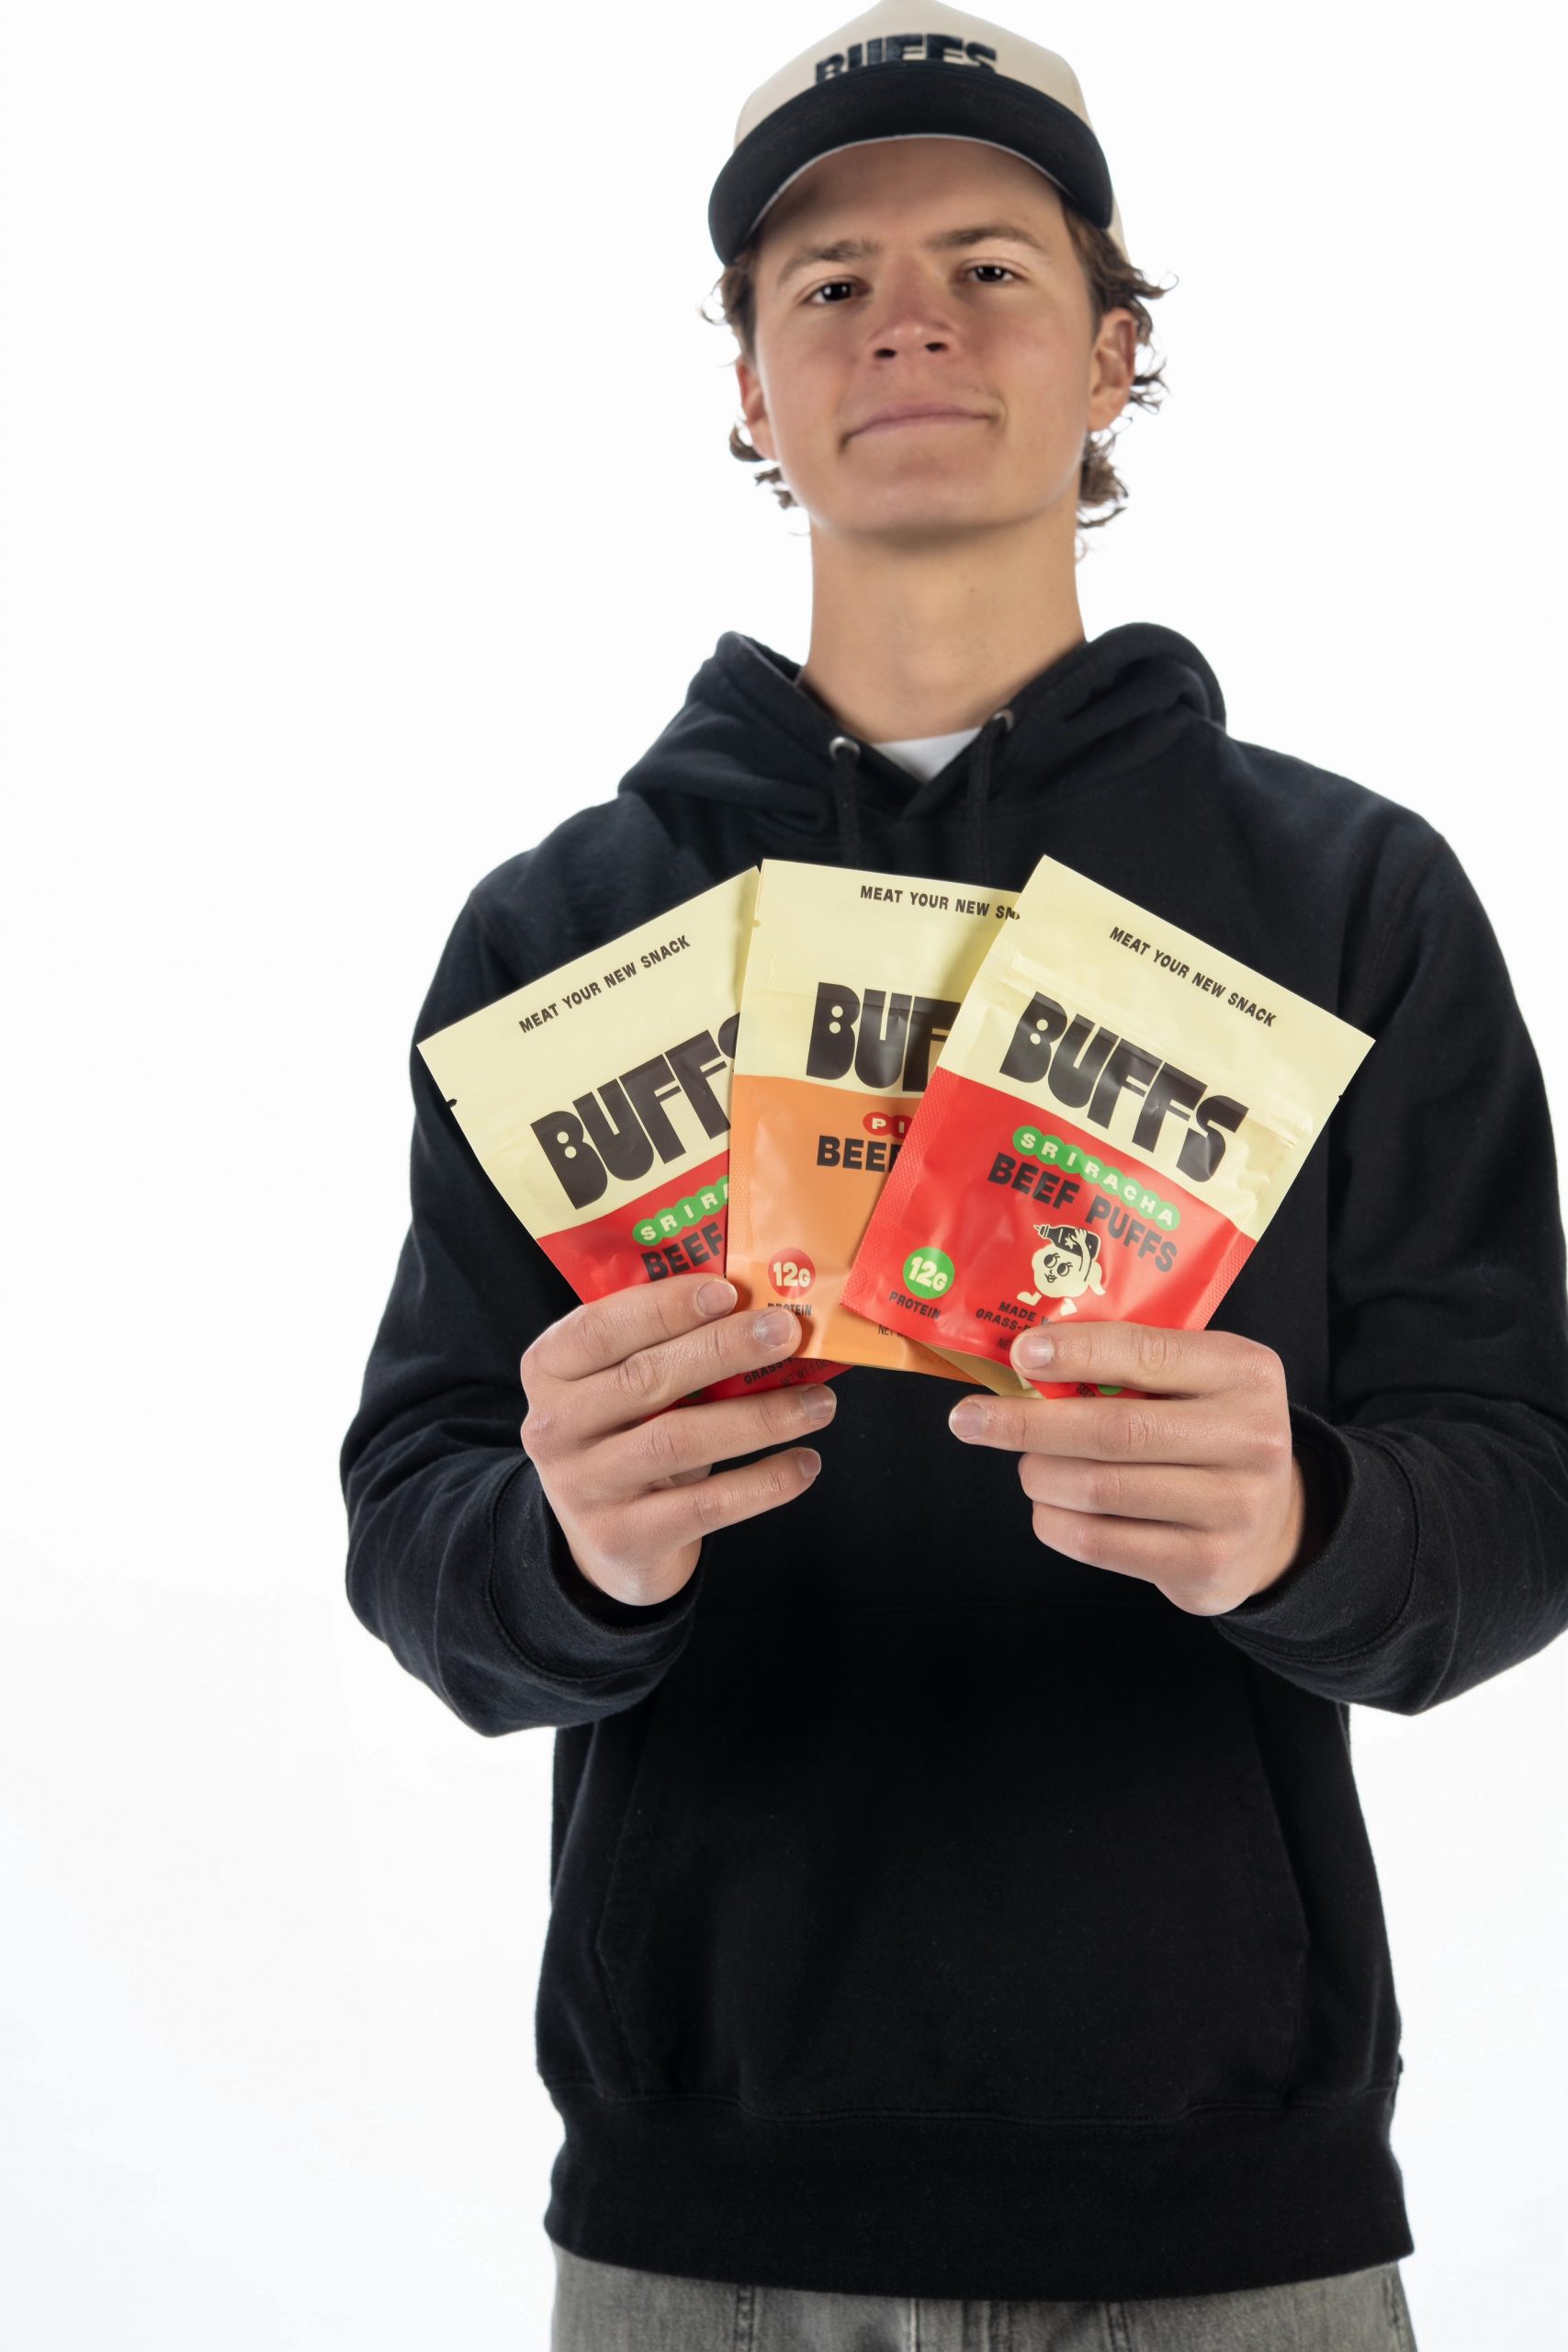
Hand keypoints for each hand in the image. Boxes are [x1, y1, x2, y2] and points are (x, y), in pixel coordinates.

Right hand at [520, 1272, 835, 1607]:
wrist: (607, 1543)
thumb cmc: (628, 1435)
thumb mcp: (625, 1384)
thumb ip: (667, 1344)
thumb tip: (761, 1305)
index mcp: (549, 1370)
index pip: (600, 1328)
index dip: (664, 1307)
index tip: (729, 1290)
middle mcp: (553, 1427)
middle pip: (645, 1380)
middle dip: (724, 1350)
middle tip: (788, 1332)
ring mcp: (584, 1488)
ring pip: (679, 1442)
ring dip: (759, 1418)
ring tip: (819, 1403)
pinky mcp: (624, 1538)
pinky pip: (705, 1505)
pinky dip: (763, 1483)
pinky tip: (805, 1464)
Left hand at [945, 1321, 1310, 1615]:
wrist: (1273, 1523)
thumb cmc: (1206, 1432)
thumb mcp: (1194, 1380)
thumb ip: (1130, 1363)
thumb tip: (1026, 1357)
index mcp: (1244, 1371)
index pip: (1146, 1353)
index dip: (1075, 1353)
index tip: (1019, 1353)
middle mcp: (1251, 1438)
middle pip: (1113, 1430)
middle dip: (1028, 1423)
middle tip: (969, 1418)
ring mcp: (1234, 1508)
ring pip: (1098, 1490)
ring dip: (1039, 1474)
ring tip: (1026, 1465)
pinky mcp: (1206, 1564)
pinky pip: (1101, 1543)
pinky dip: (1055, 1521)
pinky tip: (1046, 1506)